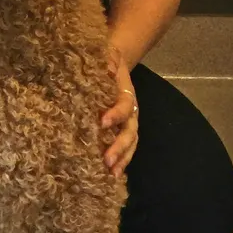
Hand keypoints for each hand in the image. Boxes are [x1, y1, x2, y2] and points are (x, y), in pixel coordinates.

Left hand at [101, 47, 138, 175]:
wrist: (115, 62)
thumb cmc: (106, 62)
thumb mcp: (105, 58)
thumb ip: (106, 61)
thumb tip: (106, 67)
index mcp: (125, 93)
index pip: (123, 105)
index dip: (115, 114)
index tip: (102, 122)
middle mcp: (130, 111)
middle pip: (129, 131)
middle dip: (118, 146)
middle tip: (106, 159)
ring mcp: (129, 122)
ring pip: (130, 144)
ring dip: (122, 159)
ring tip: (112, 173)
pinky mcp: (123, 130)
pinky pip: (126, 148)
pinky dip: (121, 161)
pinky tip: (112, 175)